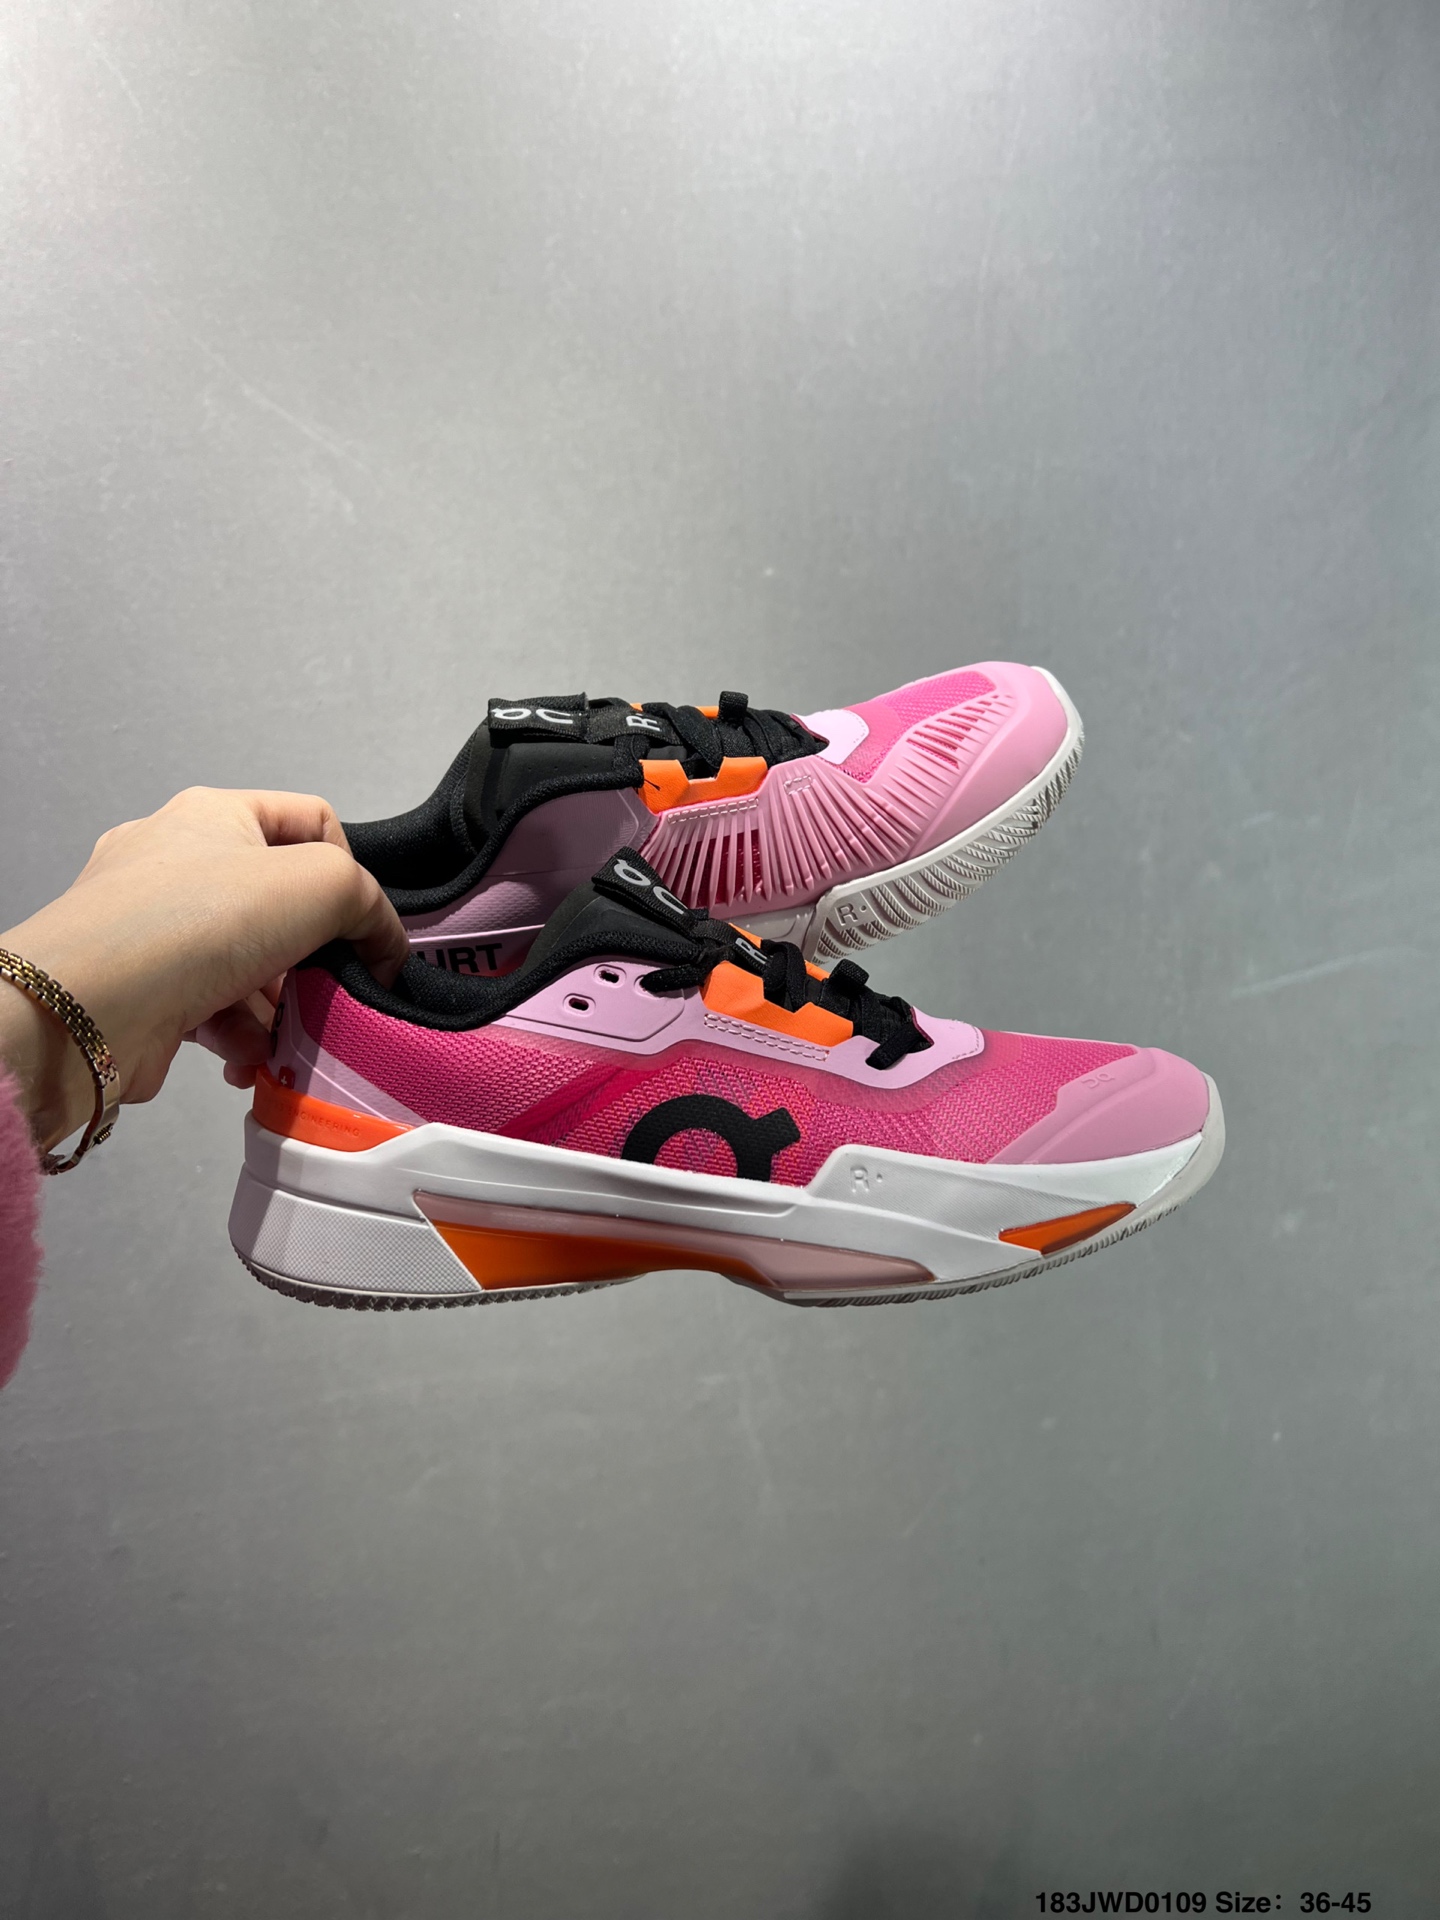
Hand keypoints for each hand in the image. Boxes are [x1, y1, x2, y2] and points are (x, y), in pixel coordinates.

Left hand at [0, 788, 408, 1151]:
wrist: (89, 1009)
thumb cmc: (203, 924)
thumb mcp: (319, 884)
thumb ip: (369, 904)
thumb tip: (382, 949)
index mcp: (215, 815)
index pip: (313, 822)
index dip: (350, 871)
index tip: (358, 924)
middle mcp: (179, 862)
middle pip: (283, 906)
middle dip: (314, 956)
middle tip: (330, 990)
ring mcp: (155, 928)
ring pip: (254, 965)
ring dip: (283, 1007)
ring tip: (291, 1039)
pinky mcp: (144, 989)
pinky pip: (216, 1008)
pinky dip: (243, 1036)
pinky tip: (252, 1060)